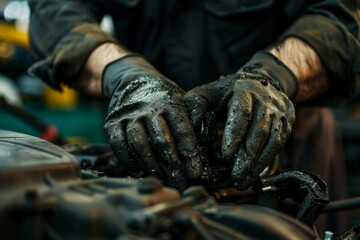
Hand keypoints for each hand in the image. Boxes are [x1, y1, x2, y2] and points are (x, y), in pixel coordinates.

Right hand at [103, 55, 201, 188]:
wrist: (133, 82)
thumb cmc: (165, 98)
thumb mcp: (184, 101)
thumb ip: (194, 121)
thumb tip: (206, 148)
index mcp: (170, 101)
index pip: (182, 129)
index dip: (190, 153)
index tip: (196, 172)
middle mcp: (148, 107)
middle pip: (161, 141)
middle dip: (173, 166)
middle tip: (180, 183)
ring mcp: (128, 115)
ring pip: (139, 145)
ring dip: (152, 167)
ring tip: (162, 181)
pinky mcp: (112, 122)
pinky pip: (119, 146)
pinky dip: (129, 162)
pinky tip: (140, 172)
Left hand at [184, 52, 296, 188]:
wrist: (259, 83)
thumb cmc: (225, 93)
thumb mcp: (206, 93)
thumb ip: (194, 108)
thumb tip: (191, 130)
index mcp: (245, 89)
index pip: (242, 113)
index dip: (235, 135)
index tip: (226, 155)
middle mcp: (267, 99)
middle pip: (259, 130)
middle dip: (247, 156)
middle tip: (235, 176)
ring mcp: (280, 112)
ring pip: (272, 140)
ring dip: (257, 163)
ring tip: (242, 180)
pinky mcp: (286, 123)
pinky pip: (278, 145)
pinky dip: (265, 161)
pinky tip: (252, 174)